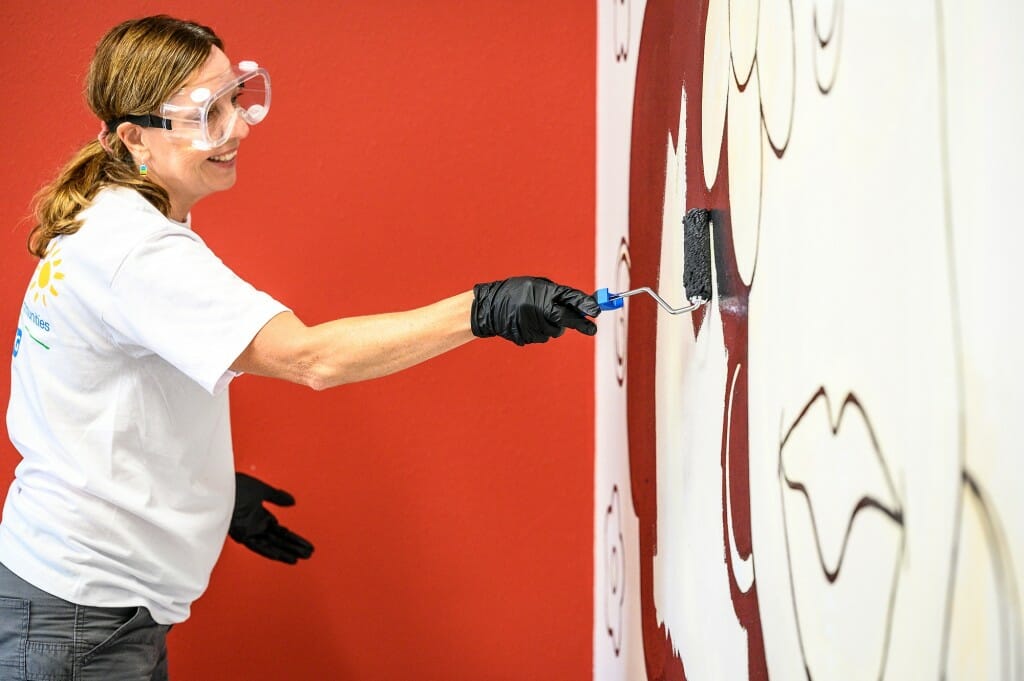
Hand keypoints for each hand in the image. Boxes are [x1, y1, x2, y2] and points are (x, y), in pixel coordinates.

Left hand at [229, 473, 313, 564]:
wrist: (217, 486)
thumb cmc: (234, 486)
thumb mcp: (261, 490)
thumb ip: (277, 497)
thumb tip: (293, 502)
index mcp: (260, 516)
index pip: (281, 532)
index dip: (294, 538)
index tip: (306, 545)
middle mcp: (255, 526)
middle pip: (279, 540)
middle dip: (294, 547)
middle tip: (308, 554)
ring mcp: (248, 531)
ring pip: (269, 545)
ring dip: (284, 552)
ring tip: (298, 559)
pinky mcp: (239, 533)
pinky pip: (255, 545)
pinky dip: (266, 550)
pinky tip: (278, 556)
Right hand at [471, 276, 600, 345]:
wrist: (489, 307)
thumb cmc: (517, 292)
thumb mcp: (537, 286)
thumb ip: (558, 296)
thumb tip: (582, 307)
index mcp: (541, 292)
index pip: (568, 298)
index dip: (584, 305)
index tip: (596, 312)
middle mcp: (537, 308)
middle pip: (565, 320)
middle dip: (581, 324)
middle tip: (592, 329)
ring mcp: (530, 324)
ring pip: (555, 332)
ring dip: (555, 326)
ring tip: (540, 316)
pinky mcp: (525, 336)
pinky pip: (542, 337)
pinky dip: (541, 332)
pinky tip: (530, 323)